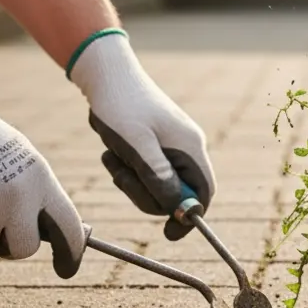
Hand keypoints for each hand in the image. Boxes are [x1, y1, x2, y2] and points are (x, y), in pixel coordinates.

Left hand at [67, 29, 214, 239]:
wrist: (105, 74)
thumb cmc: (121, 107)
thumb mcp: (137, 148)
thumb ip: (160, 179)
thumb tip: (180, 210)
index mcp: (189, 148)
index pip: (203, 193)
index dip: (189, 216)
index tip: (166, 233)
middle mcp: (186, 147)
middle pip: (177, 192)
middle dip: (146, 193)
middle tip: (120, 176)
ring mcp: (171, 144)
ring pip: (157, 183)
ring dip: (132, 180)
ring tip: (111, 157)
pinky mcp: (155, 142)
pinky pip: (146, 170)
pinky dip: (128, 168)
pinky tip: (111, 151)